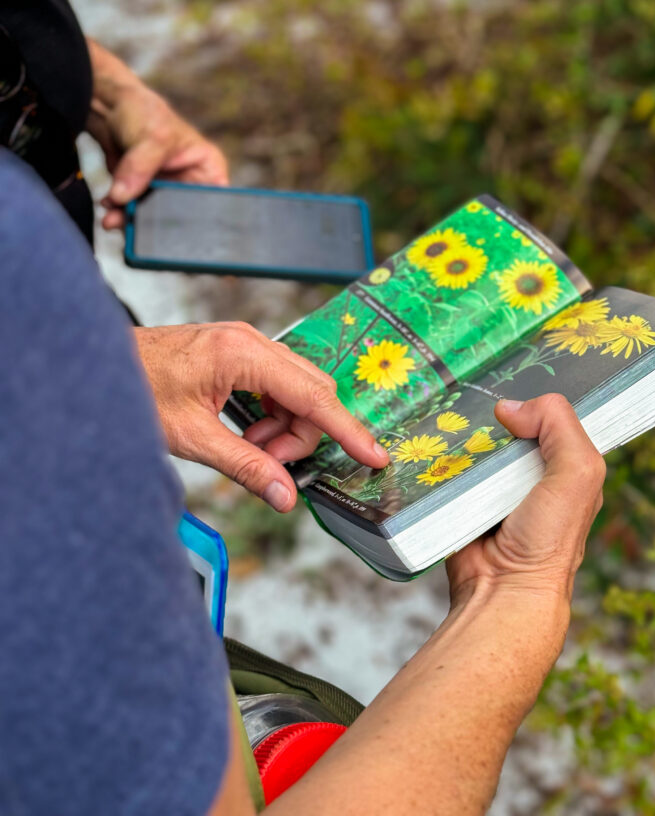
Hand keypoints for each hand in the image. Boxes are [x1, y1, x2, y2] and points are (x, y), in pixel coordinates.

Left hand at [85, 39, 228, 229]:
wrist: (109, 106)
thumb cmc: (144, 112)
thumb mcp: (152, 136)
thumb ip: (141, 167)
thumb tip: (122, 198)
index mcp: (209, 171)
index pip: (215, 205)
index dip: (204, 224)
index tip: (187, 238)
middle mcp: (190, 184)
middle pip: (183, 218)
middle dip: (163, 228)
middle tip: (146, 237)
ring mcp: (164, 191)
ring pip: (155, 220)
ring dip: (134, 222)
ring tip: (116, 220)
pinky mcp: (140, 194)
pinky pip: (134, 214)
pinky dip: (121, 216)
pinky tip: (110, 211)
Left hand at [133, 323, 388, 511]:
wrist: (97, 362)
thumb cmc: (135, 390)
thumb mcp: (191, 438)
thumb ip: (245, 467)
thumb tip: (285, 496)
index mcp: (242, 355)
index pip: (313, 396)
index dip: (347, 430)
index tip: (374, 453)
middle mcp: (251, 341)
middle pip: (311, 392)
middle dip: (302, 434)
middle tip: (270, 462)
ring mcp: (246, 343)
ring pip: (297, 390)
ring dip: (284, 427)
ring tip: (248, 448)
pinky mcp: (239, 351)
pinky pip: (277, 386)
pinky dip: (271, 415)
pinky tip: (245, 433)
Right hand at [447, 394, 604, 606]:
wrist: (501, 588)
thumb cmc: (548, 538)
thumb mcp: (577, 472)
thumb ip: (559, 426)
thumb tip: (510, 407)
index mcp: (568, 468)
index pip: (556, 420)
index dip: (542, 405)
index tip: (521, 391)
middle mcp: (533, 476)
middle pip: (513, 427)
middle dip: (501, 418)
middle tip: (487, 410)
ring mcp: (496, 486)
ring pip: (479, 444)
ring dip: (467, 437)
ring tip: (457, 426)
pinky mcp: (463, 497)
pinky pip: (450, 467)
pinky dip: (444, 459)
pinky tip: (439, 447)